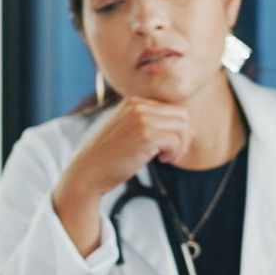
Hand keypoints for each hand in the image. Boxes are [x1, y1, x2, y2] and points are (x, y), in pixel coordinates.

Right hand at [53, 97, 193, 254]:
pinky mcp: (145, 135)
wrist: (86, 172)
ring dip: (180, 146)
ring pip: (182, 127)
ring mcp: (142, 118)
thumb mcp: (127, 131)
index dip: (177, 129)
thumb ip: (150, 124)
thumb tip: (189, 127)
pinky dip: (175, 153)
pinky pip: (176, 140)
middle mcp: (138, 105)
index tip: (169, 146)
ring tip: (167, 158)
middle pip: (181, 115)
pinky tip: (162, 161)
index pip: (171, 109)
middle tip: (172, 154)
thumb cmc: (108, 156)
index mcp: (133, 102)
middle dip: (184, 136)